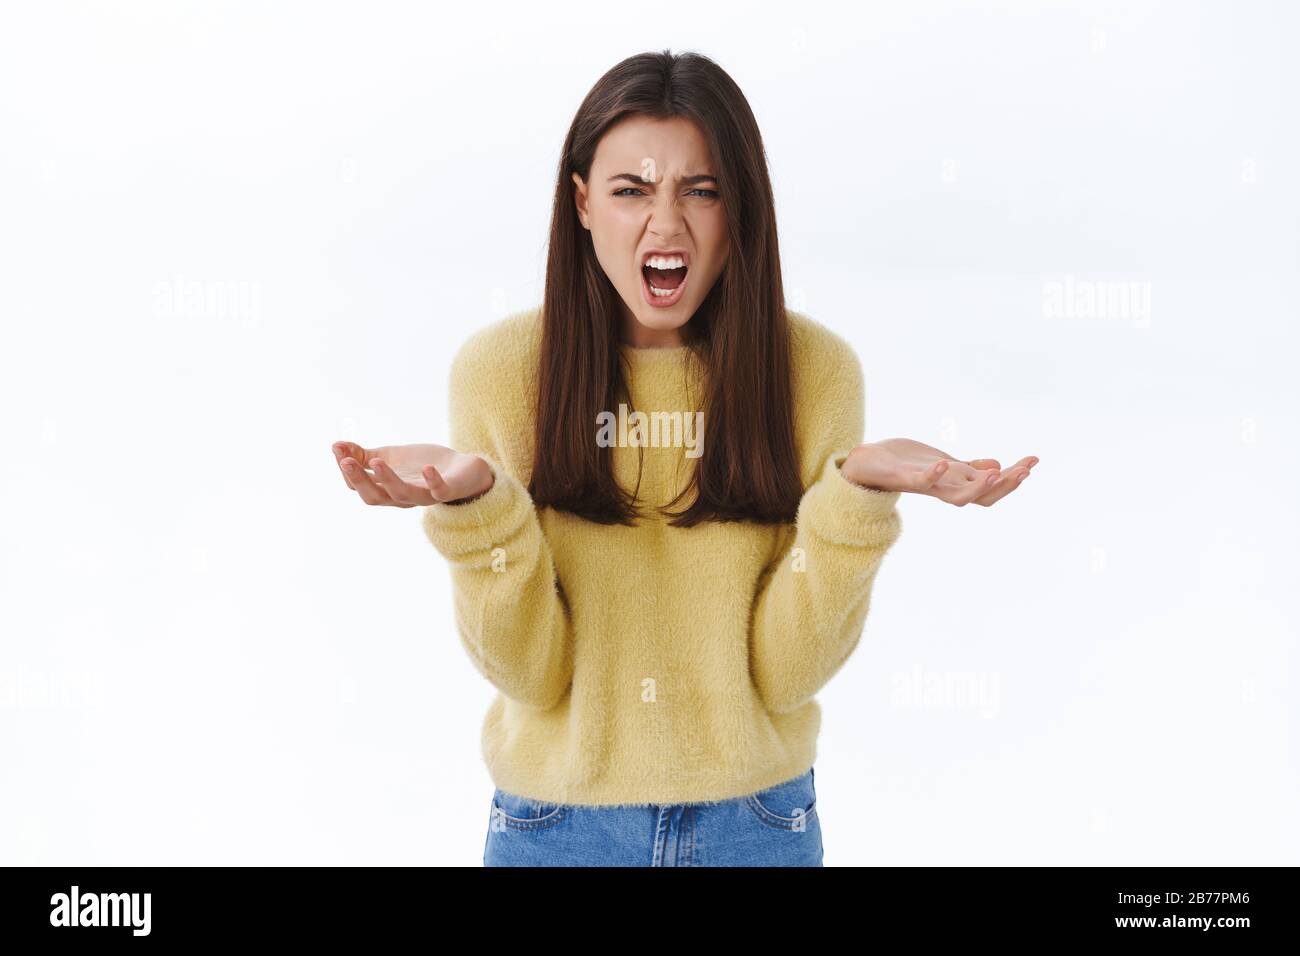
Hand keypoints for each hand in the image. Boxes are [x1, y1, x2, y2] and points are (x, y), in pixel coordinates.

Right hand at [331, 441, 493, 506]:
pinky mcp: (448, 490)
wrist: (463, 469)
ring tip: (377, 460)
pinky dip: (433, 481)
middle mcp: (402, 497)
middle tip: (346, 461)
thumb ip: (364, 455)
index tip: (337, 449)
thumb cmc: (422, 465)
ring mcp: (424, 495)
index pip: (358, 486)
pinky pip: (439, 492)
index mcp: (385, 489)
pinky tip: (427, 469)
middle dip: (358, 479)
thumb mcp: (390, 457)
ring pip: (402, 495)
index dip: (346, 470)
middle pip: (374, 496)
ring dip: (387, 479)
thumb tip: (336, 445)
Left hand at [840, 437, 1036, 506]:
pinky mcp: (903, 477)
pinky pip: (920, 482)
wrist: (867, 464)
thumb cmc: (905, 463)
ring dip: (977, 488)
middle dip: (1006, 486)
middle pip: (982, 498)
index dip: (1012, 479)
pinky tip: (944, 463)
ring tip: (996, 474)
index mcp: (955, 484)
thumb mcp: (944, 464)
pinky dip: (932, 476)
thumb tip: (997, 464)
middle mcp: (944, 489)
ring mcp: (925, 485)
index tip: (1033, 462)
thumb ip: (969, 468)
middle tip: (1026, 471)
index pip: (991, 489)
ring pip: (957, 498)